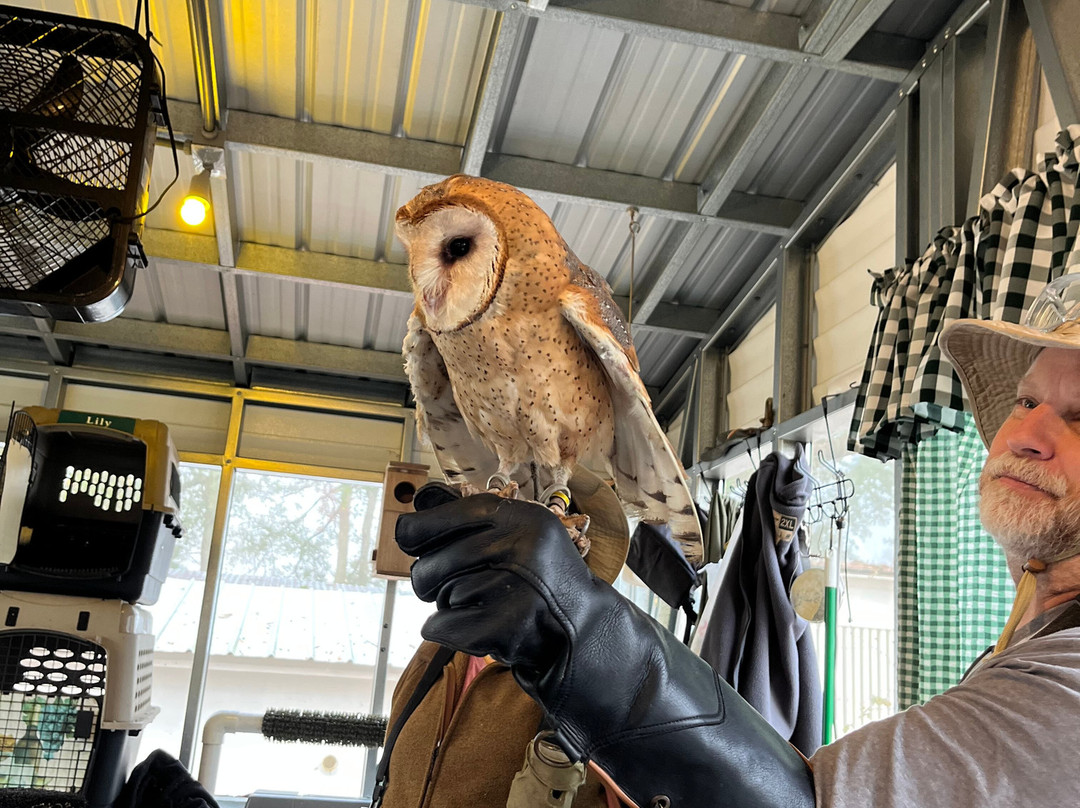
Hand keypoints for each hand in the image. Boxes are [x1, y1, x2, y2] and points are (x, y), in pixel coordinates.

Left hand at [396, 484, 596, 680]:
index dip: (419, 529)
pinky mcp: (508, 626)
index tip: (406, 538)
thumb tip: (406, 532)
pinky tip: (477, 629)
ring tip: (486, 607)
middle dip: (431, 580)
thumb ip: (476, 529)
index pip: (451, 515)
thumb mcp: (524, 537)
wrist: (584, 628)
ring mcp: (517, 587)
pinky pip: (442, 627)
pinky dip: (447, 631)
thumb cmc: (540, 580)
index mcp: (523, 518)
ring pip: (441, 597)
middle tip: (450, 587)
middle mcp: (522, 546)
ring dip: (451, 607)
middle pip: (434, 563)